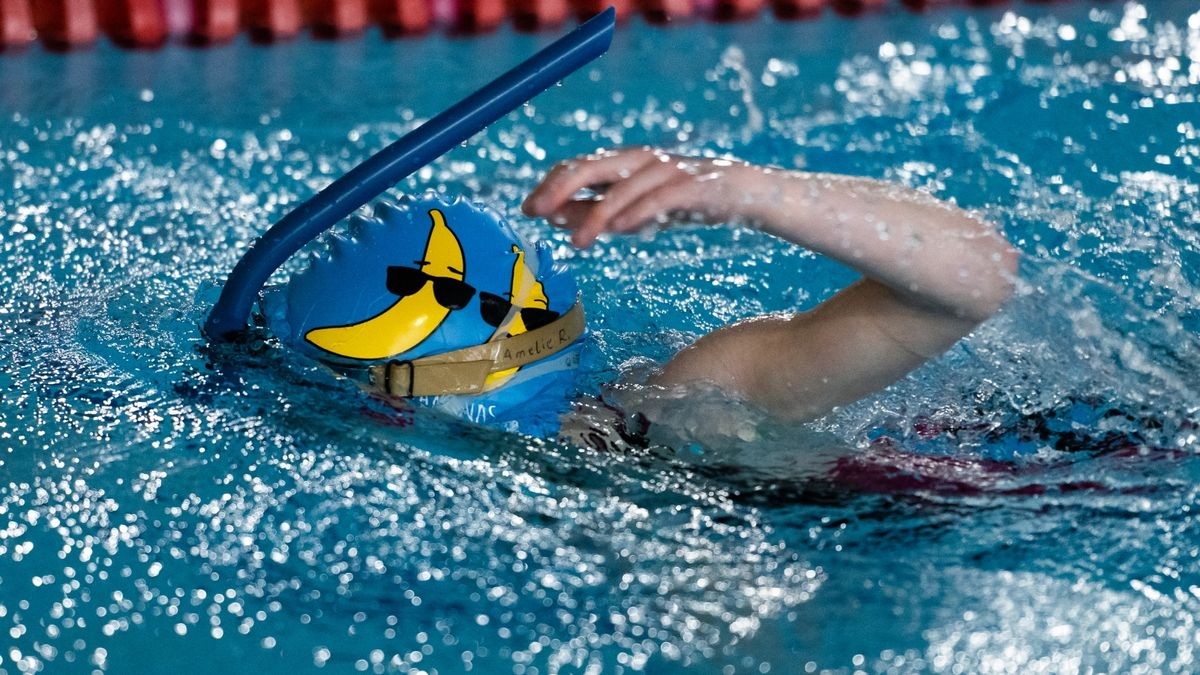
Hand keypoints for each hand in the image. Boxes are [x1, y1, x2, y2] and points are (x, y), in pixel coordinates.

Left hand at [522, 147, 756, 247]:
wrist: (746, 193)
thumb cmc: (684, 201)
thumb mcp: (633, 210)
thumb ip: (595, 212)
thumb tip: (552, 217)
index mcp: (625, 162)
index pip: (579, 166)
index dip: (551, 185)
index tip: (527, 209)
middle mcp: (642, 160)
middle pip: (594, 167)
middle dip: (561, 188)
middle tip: (535, 212)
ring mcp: (669, 170)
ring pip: (624, 187)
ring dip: (597, 214)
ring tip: (577, 241)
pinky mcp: (694, 186)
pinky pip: (660, 198)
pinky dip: (638, 212)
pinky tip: (619, 230)